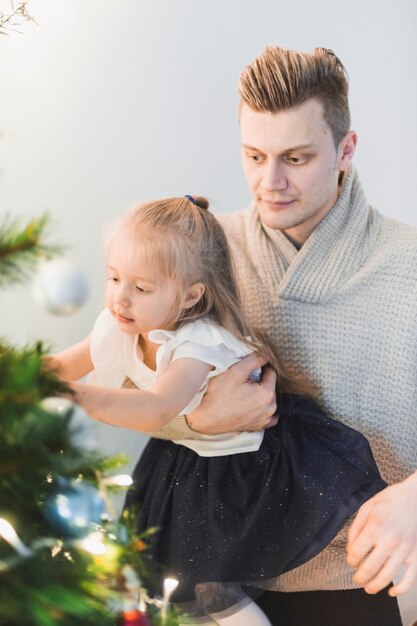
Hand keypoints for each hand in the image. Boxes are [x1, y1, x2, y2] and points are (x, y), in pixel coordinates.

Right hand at [186, 354, 277, 434]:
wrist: (207, 418)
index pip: (271, 373)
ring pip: (268, 400)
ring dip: (260, 395)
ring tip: (244, 394)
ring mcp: (265, 419)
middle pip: (270, 386)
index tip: (248, 371)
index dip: (260, 368)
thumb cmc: (219, 395)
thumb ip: (253, 360)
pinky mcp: (259, 426)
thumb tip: (266, 356)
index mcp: (267, 394)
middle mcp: (270, 408)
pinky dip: (262, 409)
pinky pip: (268, 416)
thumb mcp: (235, 371)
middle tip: (243, 382)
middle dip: (259, 382)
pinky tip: (251, 406)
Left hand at [346, 471, 416, 595]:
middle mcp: (389, 541)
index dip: (350, 560)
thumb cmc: (391, 500)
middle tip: (357, 579)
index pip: (356, 553)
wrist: (416, 497)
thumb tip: (351, 548)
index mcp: (375, 528)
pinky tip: (392, 592)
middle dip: (360, 577)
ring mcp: (404, 550)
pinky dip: (401, 590)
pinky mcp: (416, 555)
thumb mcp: (367, 507)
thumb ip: (356, 528)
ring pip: (387, 576)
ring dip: (375, 586)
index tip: (351, 561)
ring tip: (369, 588)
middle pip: (370, 568)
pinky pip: (410, 578)